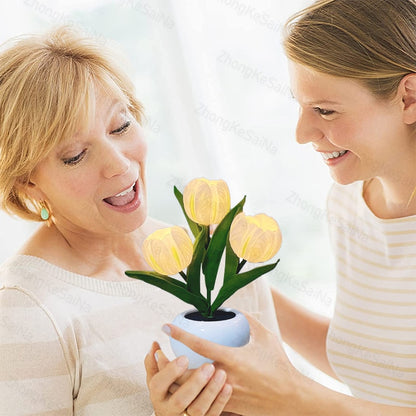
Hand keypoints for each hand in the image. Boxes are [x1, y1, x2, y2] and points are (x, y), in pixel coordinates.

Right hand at [145, 342, 232, 415]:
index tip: (184, 357)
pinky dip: (220, 401)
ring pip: (198, 409)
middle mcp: (169, 410)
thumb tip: (155, 344)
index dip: (170, 371)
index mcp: (158, 396)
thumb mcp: (158, 382)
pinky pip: (211, 415)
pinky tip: (227, 387)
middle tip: (209, 366)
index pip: (158, 384)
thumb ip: (155, 364)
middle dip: (194, 383)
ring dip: (211, 391)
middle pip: (180, 400)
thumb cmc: (168, 395)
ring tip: (222, 373)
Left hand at [163, 314, 305, 415]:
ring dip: (175, 381)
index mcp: (233, 358)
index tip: (166, 326)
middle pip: (187, 373)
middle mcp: (225, 377)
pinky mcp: (228, 408)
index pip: (200, 345)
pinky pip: (204, 402)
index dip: (181, 334)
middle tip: (156, 353)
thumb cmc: (279, 364)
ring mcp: (225, 395)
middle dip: (168, 364)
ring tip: (164, 370)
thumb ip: (249, 321)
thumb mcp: (266, 337)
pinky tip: (184, 387)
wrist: (291, 398)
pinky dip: (191, 393)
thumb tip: (234, 309)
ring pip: (191, 391)